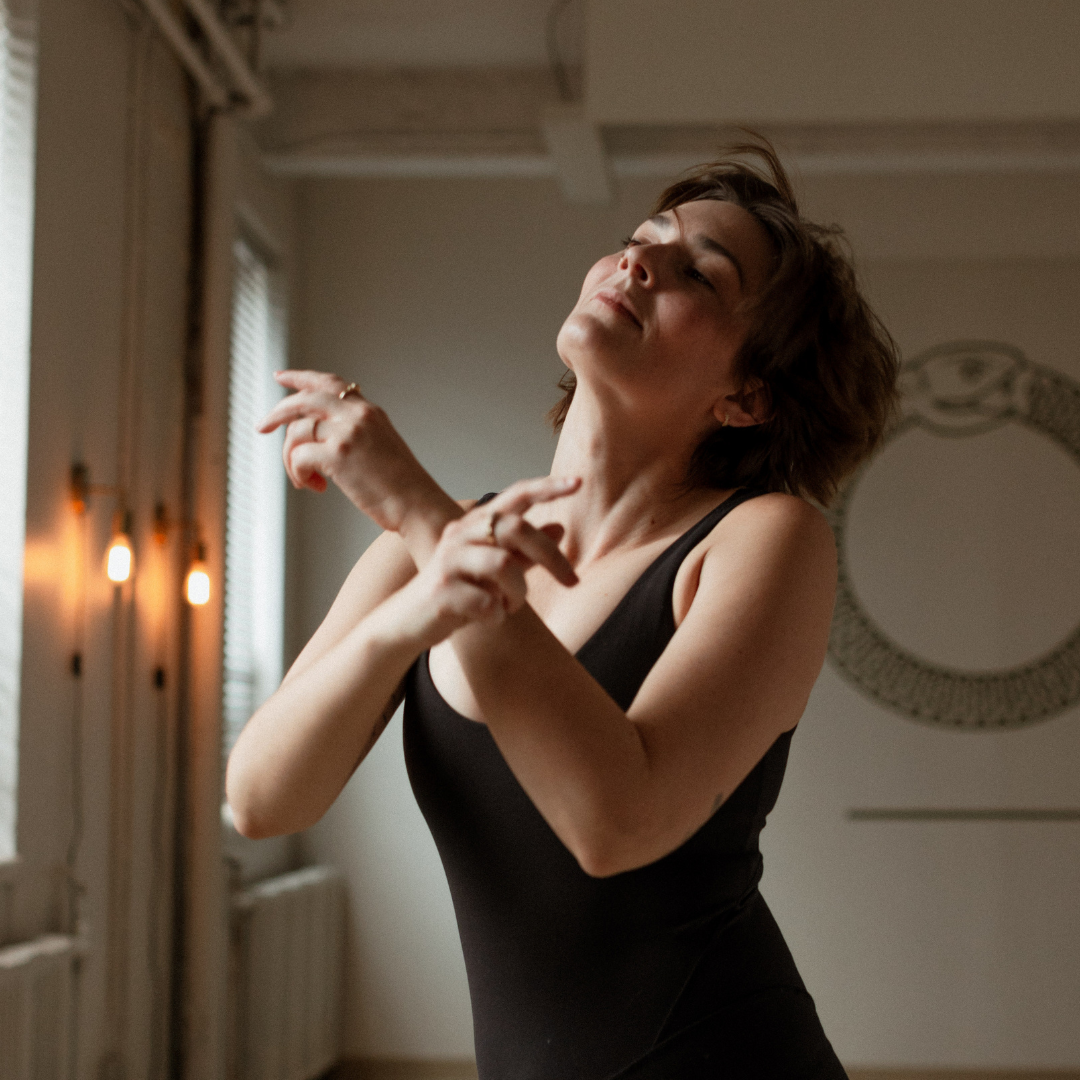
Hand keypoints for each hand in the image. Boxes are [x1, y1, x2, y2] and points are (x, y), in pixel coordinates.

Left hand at [258, 370, 451, 534]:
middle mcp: (357, 414)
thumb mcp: (381, 446)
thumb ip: (353, 432)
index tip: (280, 377)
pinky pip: (299, 456)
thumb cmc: (401, 486)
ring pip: (297, 433)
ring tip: (304, 480)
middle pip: (303, 400)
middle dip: (276, 413)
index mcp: (368, 411)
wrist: (418, 505)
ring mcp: (347, 432)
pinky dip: (299, 474)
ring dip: (291, 459)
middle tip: (261, 428)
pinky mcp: (338, 454)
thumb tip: (315, 436)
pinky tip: (315, 487)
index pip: (329, 382)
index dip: (299, 378)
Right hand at [370, 476, 580, 650]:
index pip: (516, 495)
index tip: (579, 481)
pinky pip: (489, 604)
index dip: (548, 487)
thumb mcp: (495, 570)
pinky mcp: (442, 592)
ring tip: (509, 607)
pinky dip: (497, 616)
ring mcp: (449, 562)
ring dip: (519, 594)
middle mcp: (460, 534)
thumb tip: (559, 526)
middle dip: (551, 556)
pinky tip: (487, 619)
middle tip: (573, 581)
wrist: (409, 622)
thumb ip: (525, 551)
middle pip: (517, 528)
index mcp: (475, 524)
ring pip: (505, 566)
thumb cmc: (457, 593)